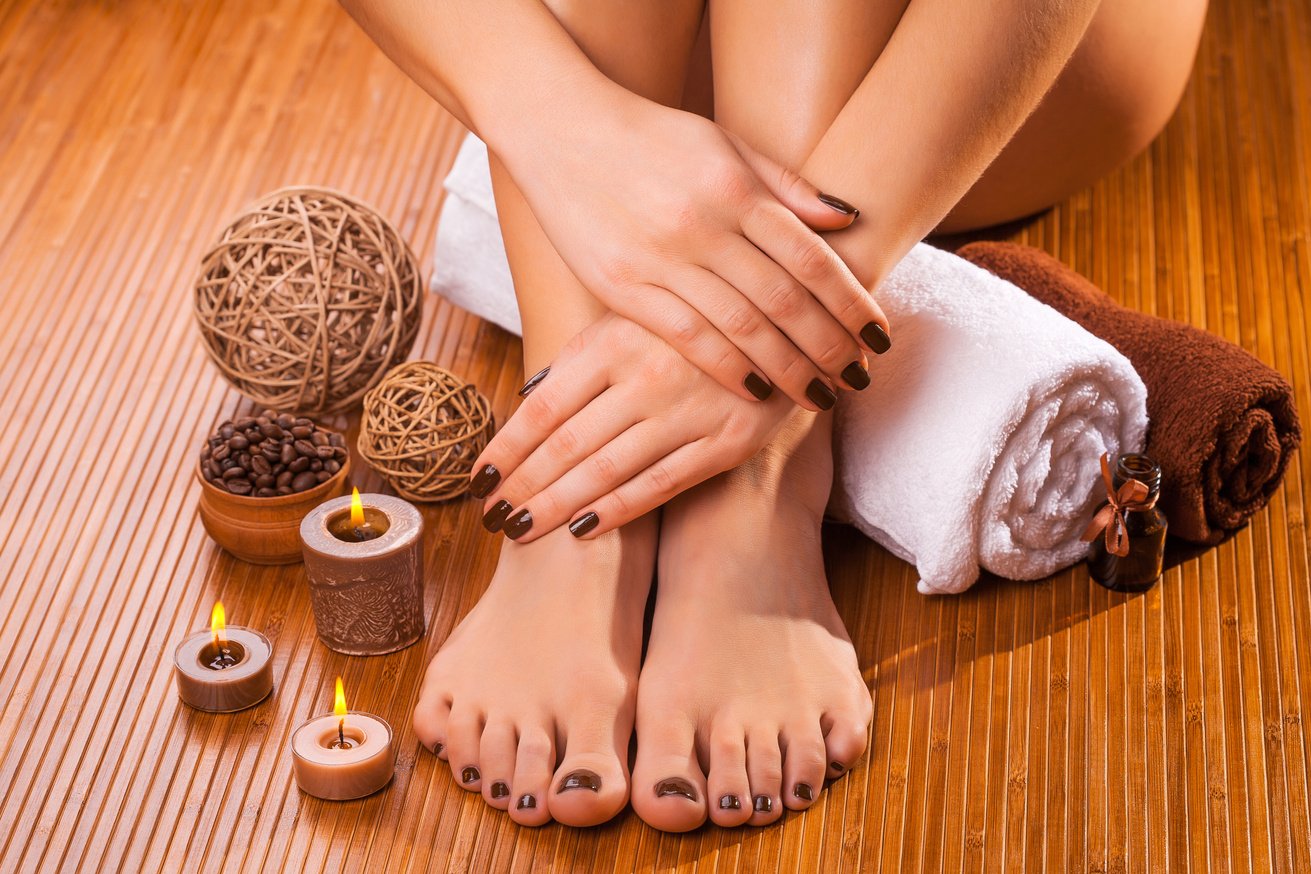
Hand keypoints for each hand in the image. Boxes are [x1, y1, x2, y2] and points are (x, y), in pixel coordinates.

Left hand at [469, 314, 794, 540]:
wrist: (788, 318)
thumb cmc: (692, 325)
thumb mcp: (632, 319)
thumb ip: (583, 359)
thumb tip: (527, 403)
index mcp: (613, 339)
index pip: (542, 407)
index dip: (506, 449)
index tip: (478, 480)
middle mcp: (647, 375)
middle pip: (566, 445)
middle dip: (522, 487)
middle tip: (491, 519)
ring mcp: (688, 410)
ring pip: (607, 470)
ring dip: (557, 506)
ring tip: (521, 531)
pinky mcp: (726, 442)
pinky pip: (661, 484)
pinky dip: (618, 510)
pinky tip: (582, 531)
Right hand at [502, 95, 891, 410]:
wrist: (562, 129)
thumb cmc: (652, 138)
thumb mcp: (725, 144)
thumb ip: (786, 185)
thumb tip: (848, 217)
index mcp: (736, 188)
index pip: (812, 257)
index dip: (851, 302)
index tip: (878, 335)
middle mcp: (703, 225)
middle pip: (785, 300)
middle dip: (829, 346)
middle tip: (858, 377)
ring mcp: (661, 259)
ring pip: (741, 327)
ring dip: (788, 368)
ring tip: (820, 397)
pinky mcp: (622, 287)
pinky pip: (685, 337)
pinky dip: (727, 367)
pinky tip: (756, 390)